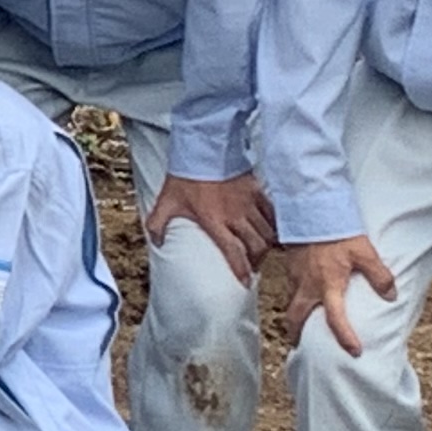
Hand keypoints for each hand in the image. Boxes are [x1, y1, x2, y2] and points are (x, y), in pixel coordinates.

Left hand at [144, 169, 277, 283]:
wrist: (203, 148)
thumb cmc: (185, 174)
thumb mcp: (166, 201)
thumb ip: (158, 224)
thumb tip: (156, 243)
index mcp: (214, 220)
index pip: (233, 252)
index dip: (242, 270)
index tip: (246, 282)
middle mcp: (235, 215)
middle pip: (256, 246)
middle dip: (257, 261)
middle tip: (254, 266)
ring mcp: (248, 203)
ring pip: (267, 232)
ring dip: (267, 245)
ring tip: (262, 251)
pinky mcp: (257, 190)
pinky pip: (272, 213)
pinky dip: (274, 225)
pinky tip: (271, 230)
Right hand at [280, 232, 399, 357]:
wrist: (312, 207)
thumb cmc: (338, 230)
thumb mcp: (365, 252)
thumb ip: (379, 275)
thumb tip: (391, 295)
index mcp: (328, 285)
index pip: (335, 319)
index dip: (346, 338)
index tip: (354, 351)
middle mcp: (308, 285)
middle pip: (295, 317)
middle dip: (296, 333)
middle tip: (298, 344)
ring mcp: (295, 274)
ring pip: (291, 301)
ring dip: (294, 313)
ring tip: (300, 319)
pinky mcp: (290, 263)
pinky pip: (290, 285)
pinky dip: (295, 294)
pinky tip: (303, 289)